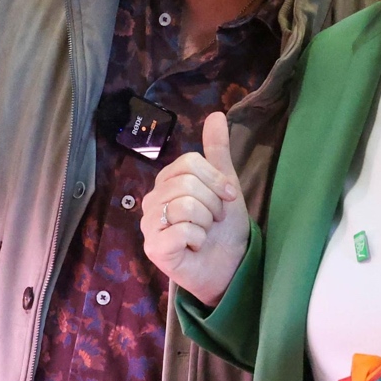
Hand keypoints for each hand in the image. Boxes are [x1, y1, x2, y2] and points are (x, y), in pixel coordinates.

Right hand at [142, 112, 247, 307]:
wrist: (230, 266)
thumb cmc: (223, 227)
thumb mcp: (225, 184)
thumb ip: (217, 151)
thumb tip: (216, 114)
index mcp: (166, 182)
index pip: (189, 163)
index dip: (216, 180)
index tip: (227, 198)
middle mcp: (152, 201)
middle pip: (188, 184)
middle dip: (213, 204)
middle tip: (214, 220)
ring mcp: (150, 225)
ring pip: (186, 206)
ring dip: (207, 222)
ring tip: (204, 234)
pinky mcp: (153, 249)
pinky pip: (182, 230)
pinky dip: (199, 239)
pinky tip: (195, 248)